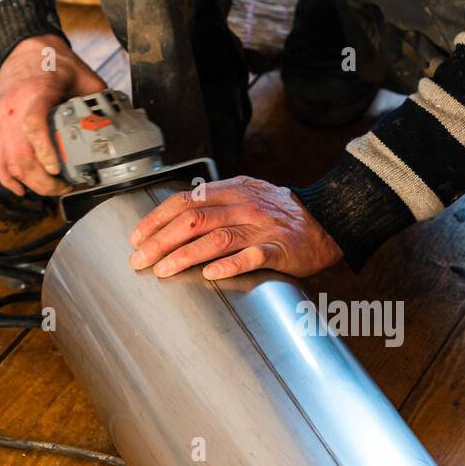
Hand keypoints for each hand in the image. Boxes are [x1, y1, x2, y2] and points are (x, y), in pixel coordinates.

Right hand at [0, 34, 106, 196]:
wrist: (22, 49)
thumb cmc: (52, 60)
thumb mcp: (82, 74)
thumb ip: (98, 97)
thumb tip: (119, 119)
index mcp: (34, 93)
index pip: (32, 125)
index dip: (43, 150)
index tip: (57, 169)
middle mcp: (11, 109)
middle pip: (20, 154)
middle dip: (43, 180)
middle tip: (65, 187)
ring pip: (8, 161)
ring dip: (29, 182)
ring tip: (51, 188)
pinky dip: (6, 178)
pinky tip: (19, 190)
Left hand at [130, 177, 343, 279]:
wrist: (327, 221)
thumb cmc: (282, 214)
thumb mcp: (247, 195)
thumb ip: (215, 202)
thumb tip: (176, 214)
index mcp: (232, 191)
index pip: (185, 201)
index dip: (156, 219)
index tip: (137, 238)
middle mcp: (244, 206)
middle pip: (193, 220)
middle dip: (160, 240)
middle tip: (139, 259)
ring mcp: (261, 227)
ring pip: (216, 238)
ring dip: (184, 255)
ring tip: (163, 269)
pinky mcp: (279, 249)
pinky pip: (251, 256)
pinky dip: (229, 265)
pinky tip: (210, 274)